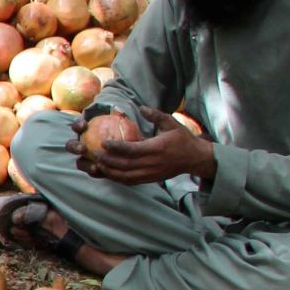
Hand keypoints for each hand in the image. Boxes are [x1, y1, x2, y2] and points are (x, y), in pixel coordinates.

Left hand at [77, 107, 215, 186]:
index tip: (104, 143)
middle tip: (95, 155)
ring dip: (110, 172)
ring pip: (126, 176)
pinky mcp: (150, 179)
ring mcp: (151, 174)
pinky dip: (117, 179)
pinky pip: (131, 181)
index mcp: (157, 148)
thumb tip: (141, 108)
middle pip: (126, 165)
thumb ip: (156, 116)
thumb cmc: (183, 139)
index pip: (132, 150)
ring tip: (97, 165)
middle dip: (108, 161)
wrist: (195, 158)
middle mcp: (153, 163)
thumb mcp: (172, 123)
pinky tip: (107, 173)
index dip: (117, 148)